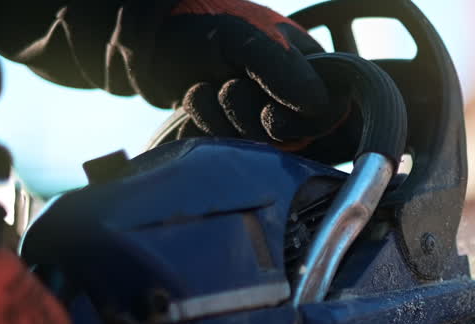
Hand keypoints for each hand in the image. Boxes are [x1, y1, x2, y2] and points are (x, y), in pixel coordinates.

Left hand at [152, 0, 345, 146]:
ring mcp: (259, 115)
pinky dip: (206, 129)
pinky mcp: (230, 131)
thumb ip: (283, 70)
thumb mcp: (245, 38)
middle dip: (249, 117)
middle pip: (289, 138)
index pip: (327, 115)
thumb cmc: (202, 23)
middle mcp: (289, 95)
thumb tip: (321, 108)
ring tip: (203, 89)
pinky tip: (195, 104)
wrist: (147, 35)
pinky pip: (226, 149)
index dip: (298, 123)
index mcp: (307, 67)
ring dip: (222, 121)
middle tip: (227, 86)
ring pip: (255, 147)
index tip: (269, 112)